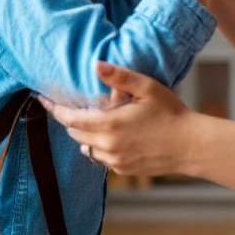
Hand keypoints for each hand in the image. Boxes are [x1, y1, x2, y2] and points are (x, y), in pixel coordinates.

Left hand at [43, 61, 192, 176]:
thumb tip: (95, 64)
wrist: (191, 146)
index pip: (70, 119)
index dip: (55, 109)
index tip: (44, 100)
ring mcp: (115, 160)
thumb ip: (119, 77)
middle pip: (75, 134)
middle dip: (70, 121)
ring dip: (85, 135)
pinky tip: (113, 136)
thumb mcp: (147, 88)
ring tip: (94, 121)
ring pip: (87, 148)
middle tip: (70, 106)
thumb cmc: (171, 113)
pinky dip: (100, 147)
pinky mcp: (123, 169)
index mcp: (110, 125)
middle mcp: (108, 146)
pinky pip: (102, 159)